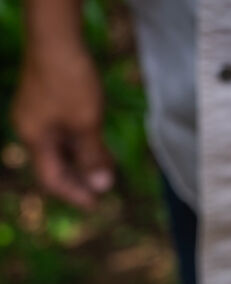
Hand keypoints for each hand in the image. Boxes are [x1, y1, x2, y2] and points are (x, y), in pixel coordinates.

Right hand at [12, 48, 112, 209]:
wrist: (57, 38)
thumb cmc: (69, 81)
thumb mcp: (86, 122)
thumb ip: (92, 155)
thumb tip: (101, 186)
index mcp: (34, 138)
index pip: (52, 179)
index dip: (74, 194)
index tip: (96, 206)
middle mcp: (31, 129)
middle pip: (54, 166)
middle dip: (79, 181)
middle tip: (103, 193)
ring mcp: (38, 116)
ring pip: (61, 149)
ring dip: (83, 163)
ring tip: (107, 174)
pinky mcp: (47, 103)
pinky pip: (63, 133)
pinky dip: (81, 145)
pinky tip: (100, 149)